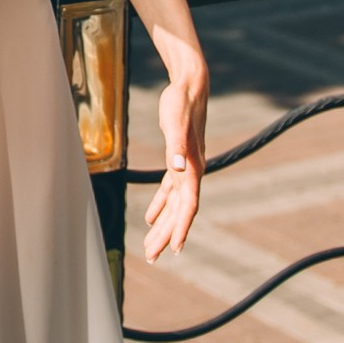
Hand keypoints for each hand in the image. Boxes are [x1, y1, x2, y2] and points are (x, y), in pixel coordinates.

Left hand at [142, 51, 208, 262]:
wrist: (190, 85)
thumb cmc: (182, 102)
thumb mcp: (176, 122)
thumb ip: (177, 145)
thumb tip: (176, 166)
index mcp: (192, 168)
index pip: (188, 206)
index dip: (180, 228)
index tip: (174, 249)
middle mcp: (191, 171)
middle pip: (179, 212)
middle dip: (166, 235)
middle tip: (153, 257)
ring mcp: (185, 167)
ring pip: (173, 205)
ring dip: (163, 225)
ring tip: (151, 246)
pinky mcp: (177, 159)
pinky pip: (169, 191)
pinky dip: (160, 205)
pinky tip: (151, 218)